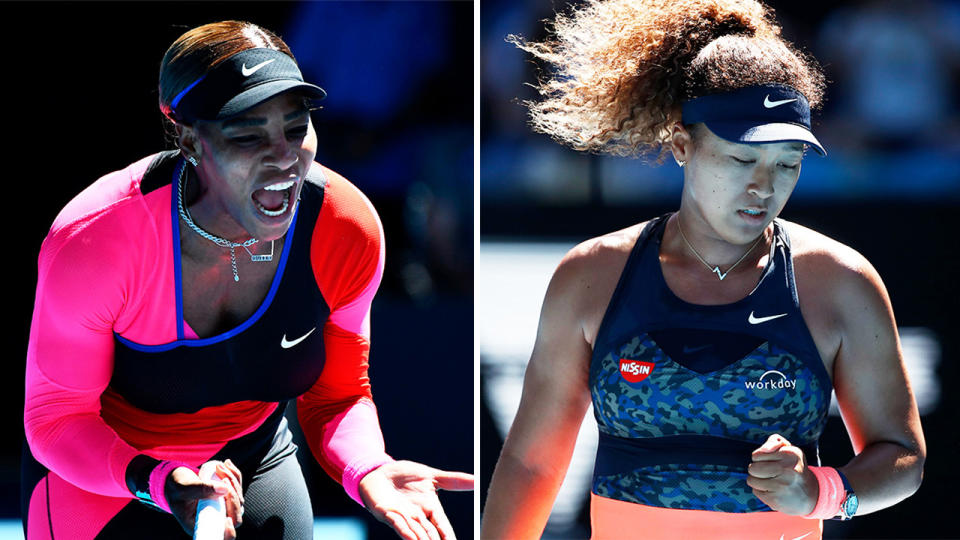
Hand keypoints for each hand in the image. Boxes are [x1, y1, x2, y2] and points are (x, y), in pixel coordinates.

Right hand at [165, 459, 243, 538]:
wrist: (176, 480)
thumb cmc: (176, 488)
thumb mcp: (184, 488)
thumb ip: (202, 489)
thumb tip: (224, 490)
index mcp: (202, 524)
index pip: (222, 534)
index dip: (229, 530)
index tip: (228, 519)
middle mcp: (215, 518)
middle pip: (236, 514)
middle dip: (233, 496)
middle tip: (223, 479)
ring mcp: (224, 507)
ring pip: (239, 498)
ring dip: (233, 480)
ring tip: (219, 467)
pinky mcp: (227, 496)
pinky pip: (238, 486)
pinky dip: (234, 474)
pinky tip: (227, 464)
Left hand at [359, 460, 473, 539]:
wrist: (380, 471)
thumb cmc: (404, 475)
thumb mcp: (432, 476)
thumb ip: (455, 481)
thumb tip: (478, 480)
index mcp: (430, 510)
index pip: (443, 528)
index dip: (449, 537)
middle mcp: (417, 517)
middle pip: (431, 536)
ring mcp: (402, 517)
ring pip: (416, 534)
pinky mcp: (387, 514)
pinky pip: (398, 525)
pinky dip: (405, 531)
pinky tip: (412, 538)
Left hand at [747, 434, 818, 514]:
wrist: (810, 494)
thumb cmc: (793, 468)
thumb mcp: (788, 450)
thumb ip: (774, 442)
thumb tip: (763, 449)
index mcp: (790, 455)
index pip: (757, 455)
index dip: (761, 459)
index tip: (772, 463)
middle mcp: (787, 470)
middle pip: (752, 468)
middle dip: (756, 470)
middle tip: (769, 473)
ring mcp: (781, 486)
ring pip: (751, 480)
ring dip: (758, 481)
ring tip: (771, 482)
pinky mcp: (776, 500)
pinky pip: (756, 492)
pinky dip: (761, 491)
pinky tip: (774, 491)